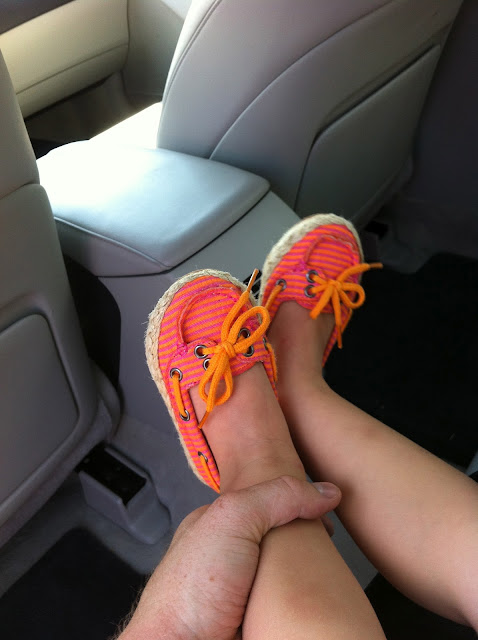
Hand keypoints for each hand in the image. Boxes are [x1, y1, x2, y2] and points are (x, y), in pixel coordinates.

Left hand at [118, 475, 340, 639]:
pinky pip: (295, 608)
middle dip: (308, 545)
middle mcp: (235, 559)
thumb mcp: (232, 519)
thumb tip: (323, 492)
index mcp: (222, 528)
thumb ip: (275, 497)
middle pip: (287, 543)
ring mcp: (248, 593)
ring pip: (295, 577)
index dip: (299, 506)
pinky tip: (313, 602)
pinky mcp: (261, 621)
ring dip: (311, 579)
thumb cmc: (188, 592)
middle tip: (324, 549)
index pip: (270, 504)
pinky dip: (308, 605)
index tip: (324, 514)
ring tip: (322, 579)